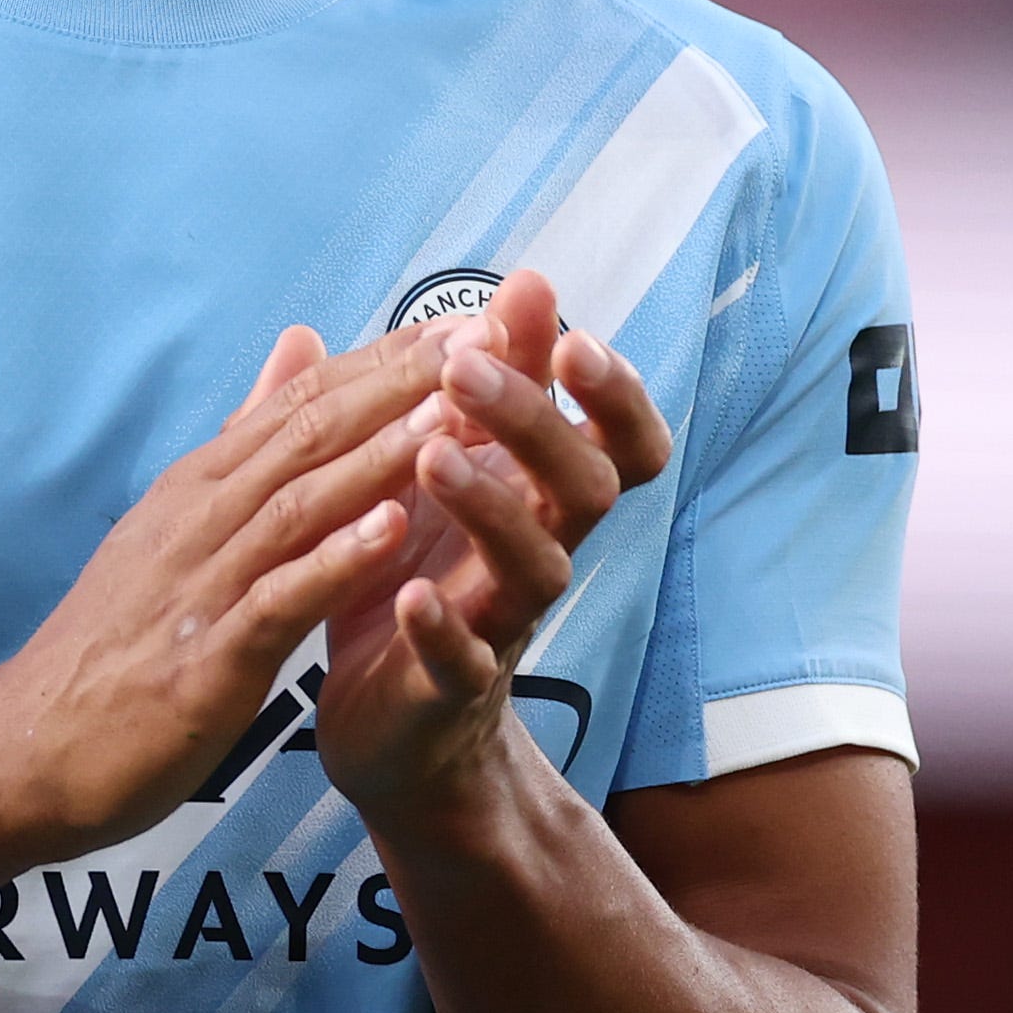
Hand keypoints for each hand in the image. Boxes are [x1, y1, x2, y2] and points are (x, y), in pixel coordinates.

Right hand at [0, 320, 456, 862]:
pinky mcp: (206, 658)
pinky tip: (392, 530)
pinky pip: (279, 598)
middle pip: (309, 432)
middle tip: (485, 335)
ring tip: (455, 410)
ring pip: (300, 501)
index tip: (467, 319)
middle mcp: (198, 518)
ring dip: (381, 453)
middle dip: (401, 382)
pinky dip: (335, 559)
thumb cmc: (112, 647)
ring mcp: (200, 584)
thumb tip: (298, 344)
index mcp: (198, 488)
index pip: (303, 402)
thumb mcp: (176, 527)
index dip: (386, 359)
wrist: (26, 752)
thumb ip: (244, 441)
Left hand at [312, 270, 672, 825]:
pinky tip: (407, 595)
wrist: (390, 734)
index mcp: (541, 501)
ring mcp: (501, 627)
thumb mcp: (447, 465)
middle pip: (585, 487)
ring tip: (433, 457)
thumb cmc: (419, 577)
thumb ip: (487, 382)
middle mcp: (540, 557)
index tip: (572, 334)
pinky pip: (464, 663)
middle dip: (538, 421)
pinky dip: (441, 629)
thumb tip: (528, 279)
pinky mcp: (448, 692)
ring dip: (491, 507)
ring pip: (536, 568)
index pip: (621, 443)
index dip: (616, 394)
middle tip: (470, 367)